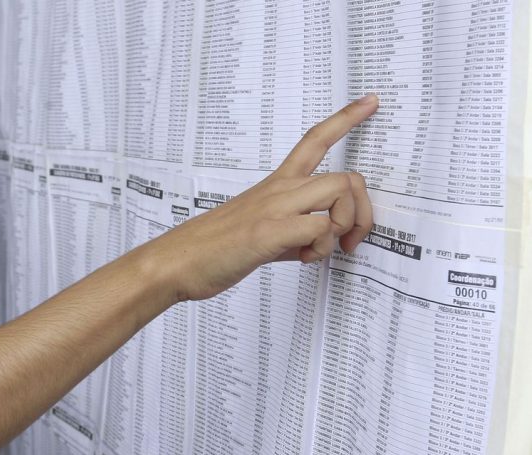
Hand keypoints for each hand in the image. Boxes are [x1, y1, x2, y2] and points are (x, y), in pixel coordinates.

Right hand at [157, 94, 377, 301]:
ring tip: (319, 249)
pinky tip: (300, 258)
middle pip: (344, 177)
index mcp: (275, 185)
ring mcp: (273, 209)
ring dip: (342, 226)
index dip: (346, 119)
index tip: (370, 101)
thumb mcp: (261, 232)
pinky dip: (320, 249)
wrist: (176, 261)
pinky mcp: (267, 232)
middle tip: (350, 240)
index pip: (314, 140)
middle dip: (363, 212)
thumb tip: (319, 242)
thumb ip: (293, 232)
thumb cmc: (213, 247)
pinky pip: (319, 228)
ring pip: (339, 193)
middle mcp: (278, 190)